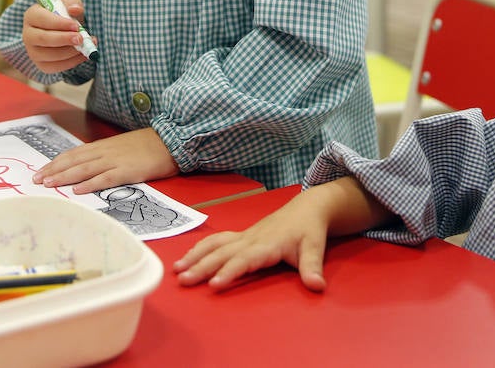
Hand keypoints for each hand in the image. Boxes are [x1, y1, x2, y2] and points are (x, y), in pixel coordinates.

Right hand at [21, 0, 94, 72]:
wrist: (64, 31)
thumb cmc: (64, 15)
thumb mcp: (68, 4)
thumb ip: (72, 3)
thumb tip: (75, 9)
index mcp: (32, 15)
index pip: (42, 19)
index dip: (59, 23)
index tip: (76, 26)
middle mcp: (28, 34)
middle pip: (43, 39)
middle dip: (64, 39)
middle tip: (81, 38)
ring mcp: (33, 52)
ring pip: (50, 55)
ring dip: (70, 52)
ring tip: (85, 45)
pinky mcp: (41, 65)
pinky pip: (55, 67)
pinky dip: (72, 62)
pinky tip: (83, 55)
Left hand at [33, 129, 177, 194]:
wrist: (170, 141)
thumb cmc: (147, 146)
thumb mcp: (121, 147)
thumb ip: (104, 156)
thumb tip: (86, 168)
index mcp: (102, 146)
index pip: (73, 154)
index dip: (55, 163)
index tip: (40, 172)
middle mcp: (104, 152)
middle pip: (73, 161)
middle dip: (53, 171)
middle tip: (35, 181)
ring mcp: (115, 161)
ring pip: (83, 169)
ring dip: (64, 177)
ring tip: (48, 184)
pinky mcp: (127, 171)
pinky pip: (105, 179)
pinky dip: (89, 185)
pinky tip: (77, 191)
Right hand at [174, 189, 335, 291]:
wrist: (307, 208)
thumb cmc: (309, 230)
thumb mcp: (315, 247)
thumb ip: (313, 268)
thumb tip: (317, 287)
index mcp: (267, 244)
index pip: (245, 260)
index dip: (229, 272)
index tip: (213, 285)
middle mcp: (251, 239)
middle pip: (222, 253)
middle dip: (202, 267)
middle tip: (183, 281)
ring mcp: (244, 236)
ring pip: (215, 244)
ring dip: (195, 256)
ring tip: (177, 270)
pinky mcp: (240, 235)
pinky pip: (216, 240)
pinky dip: (200, 248)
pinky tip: (187, 258)